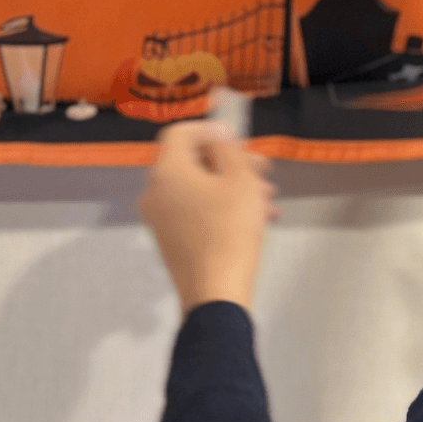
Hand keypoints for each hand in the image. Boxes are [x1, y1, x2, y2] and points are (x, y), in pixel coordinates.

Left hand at [138, 122, 276, 315]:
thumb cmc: (230, 230)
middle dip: (231, 162)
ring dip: (232, 186)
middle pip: (193, 161)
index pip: (180, 132)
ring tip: (267, 199)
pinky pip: (195, 210)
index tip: (239, 139)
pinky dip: (221, 206)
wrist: (215, 293)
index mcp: (166, 172)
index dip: (211, 128)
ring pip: (199, 187)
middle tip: (263, 170)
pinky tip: (254, 218)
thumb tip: (217, 133)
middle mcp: (155, 192)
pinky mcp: (170, 239)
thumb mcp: (239, 179)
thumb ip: (227, 147)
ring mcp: (159, 218)